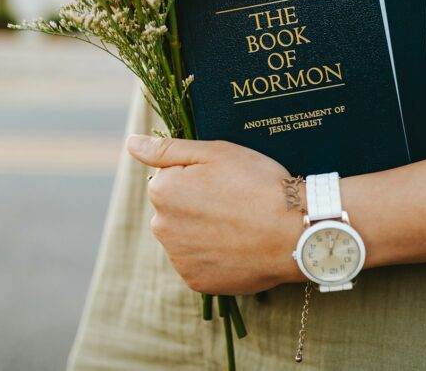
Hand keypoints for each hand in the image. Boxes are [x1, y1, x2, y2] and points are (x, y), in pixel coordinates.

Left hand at [127, 135, 304, 294]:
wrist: (293, 232)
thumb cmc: (257, 183)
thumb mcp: (215, 152)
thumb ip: (167, 149)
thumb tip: (131, 143)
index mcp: (162, 191)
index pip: (169, 178)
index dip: (199, 175)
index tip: (225, 179)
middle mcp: (161, 227)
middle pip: (175, 210)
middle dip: (197, 204)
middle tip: (235, 201)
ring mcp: (179, 258)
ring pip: (187, 237)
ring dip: (205, 231)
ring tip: (241, 224)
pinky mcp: (197, 282)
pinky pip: (200, 263)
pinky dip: (215, 255)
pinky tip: (239, 245)